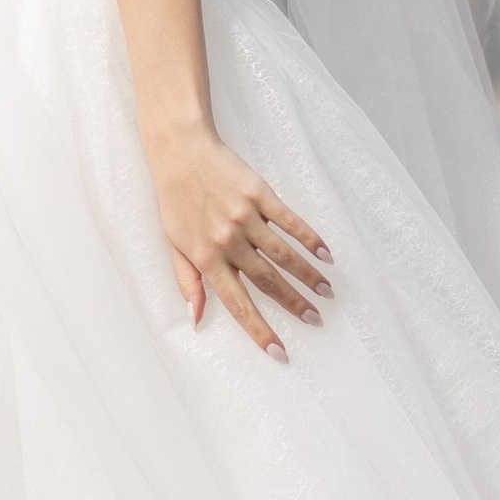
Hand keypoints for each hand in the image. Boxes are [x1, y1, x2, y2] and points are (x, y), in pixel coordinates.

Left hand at [145, 121, 329, 359]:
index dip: (259, 330)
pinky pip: (289, 220)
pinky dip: (309, 238)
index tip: (280, 352)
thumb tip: (195, 319)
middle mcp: (228, 241)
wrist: (178, 148)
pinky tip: (325, 253)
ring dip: (308, 275)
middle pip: (268, 281)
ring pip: (283, 254)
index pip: (237, 304)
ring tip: (327, 292)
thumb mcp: (173, 243)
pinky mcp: (259, 193)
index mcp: (206, 258)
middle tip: (316, 320)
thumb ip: (187, 282)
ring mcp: (245, 216)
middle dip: (294, 305)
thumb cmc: (174, 198)